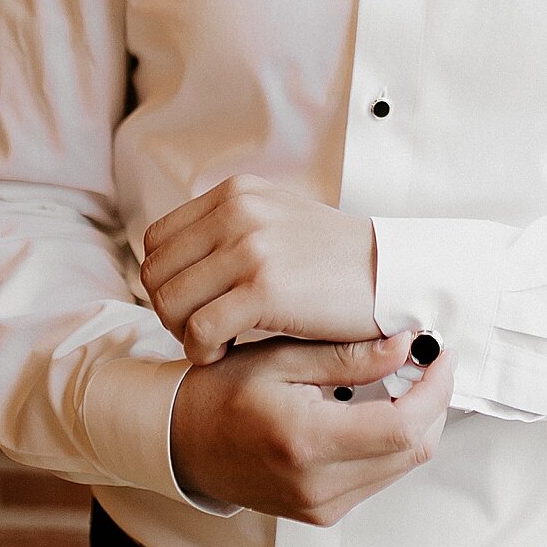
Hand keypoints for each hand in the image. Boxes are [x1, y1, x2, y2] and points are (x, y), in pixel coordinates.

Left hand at [141, 175, 379, 364]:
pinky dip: (204, 351)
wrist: (391, 274)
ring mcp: (250, 248)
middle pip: (155, 273)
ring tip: (217, 342)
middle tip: (203, 329)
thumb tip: (172, 261)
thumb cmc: (334, 260)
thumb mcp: (276, 220)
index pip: (157, 240)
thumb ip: (227, 229)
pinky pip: (200, 330)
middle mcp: (237, 212)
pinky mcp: (264, 288)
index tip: (195, 304)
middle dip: (170, 310)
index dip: (167, 280)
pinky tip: (228, 353)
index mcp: (236, 193)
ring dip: (185, 334)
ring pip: (169, 303)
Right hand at [169, 334, 455, 523]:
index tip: (441, 352)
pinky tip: (380, 407)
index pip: (402, 426)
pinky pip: (379, 477)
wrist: (181, 443)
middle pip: (412, 450)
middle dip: (433, 402)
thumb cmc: (224, 390)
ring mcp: (321, 507)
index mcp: (306, 442)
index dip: (435, 389)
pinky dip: (392, 442)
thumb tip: (407, 346)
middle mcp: (318, 486)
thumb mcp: (280, 358)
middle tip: (429, 361)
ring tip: (406, 379)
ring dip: (417, 422)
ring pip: (402, 466)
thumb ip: (347, 356)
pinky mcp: (322, 513)